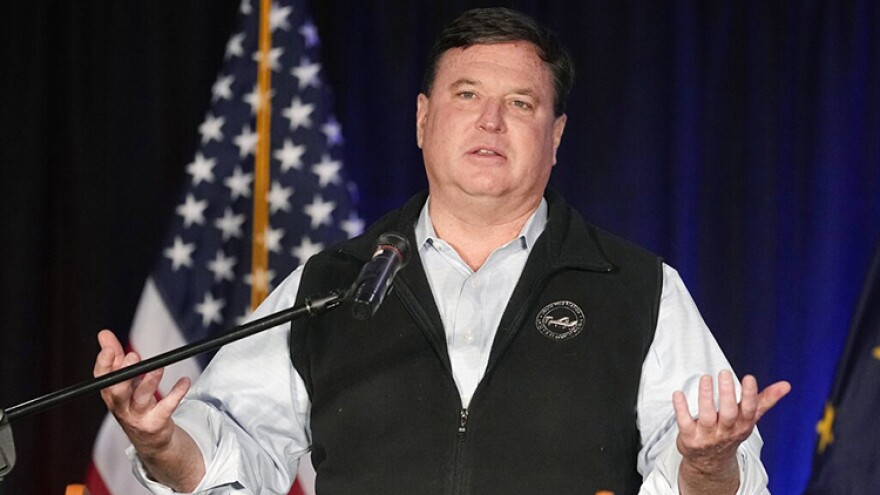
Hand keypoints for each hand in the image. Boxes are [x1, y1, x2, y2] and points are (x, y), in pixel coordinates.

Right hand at [94, 330, 202, 489]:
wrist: (149, 439)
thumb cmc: (133, 403)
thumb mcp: (124, 381)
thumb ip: (115, 357)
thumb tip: (104, 333)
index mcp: (111, 394)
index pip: (102, 379)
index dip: (103, 364)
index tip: (109, 348)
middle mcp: (121, 406)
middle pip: (117, 392)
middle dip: (123, 374)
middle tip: (132, 356)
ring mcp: (138, 416)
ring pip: (141, 399)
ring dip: (150, 382)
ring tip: (159, 367)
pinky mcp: (156, 423)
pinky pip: (166, 407)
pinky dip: (176, 393)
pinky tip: (185, 381)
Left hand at [672, 370, 789, 494]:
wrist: (710, 462)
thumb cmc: (730, 432)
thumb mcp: (749, 418)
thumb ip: (765, 401)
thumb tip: (786, 385)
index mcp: (742, 425)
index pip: (748, 410)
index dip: (749, 395)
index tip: (749, 378)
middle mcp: (726, 431)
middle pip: (728, 413)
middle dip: (727, 394)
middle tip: (724, 373)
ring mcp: (707, 436)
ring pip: (707, 417)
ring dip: (706, 397)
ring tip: (705, 378)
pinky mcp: (689, 438)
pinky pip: (684, 423)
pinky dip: (681, 409)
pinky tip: (678, 394)